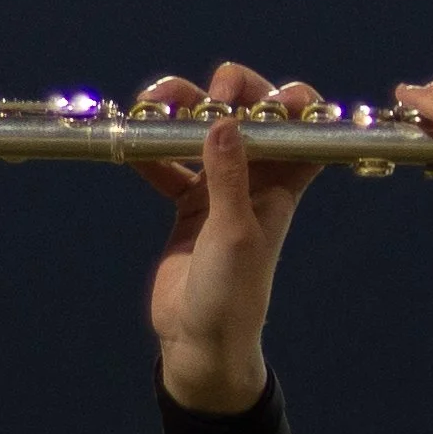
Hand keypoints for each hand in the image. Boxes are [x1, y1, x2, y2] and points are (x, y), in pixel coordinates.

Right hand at [132, 64, 331, 413]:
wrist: (201, 342)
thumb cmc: (233, 294)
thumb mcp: (234, 233)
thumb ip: (228, 176)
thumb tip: (224, 120)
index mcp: (283, 184)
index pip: (303, 129)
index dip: (291, 104)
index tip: (266, 97)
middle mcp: (256, 180)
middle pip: (248, 117)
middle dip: (228, 93)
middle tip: (207, 91)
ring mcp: (220, 190)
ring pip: (204, 133)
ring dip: (182, 112)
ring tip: (153, 101)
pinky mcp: (188, 206)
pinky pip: (169, 166)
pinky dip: (151, 152)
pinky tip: (130, 143)